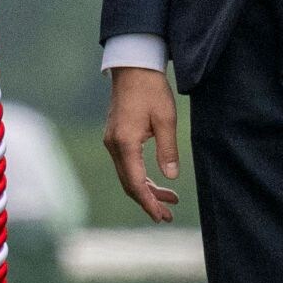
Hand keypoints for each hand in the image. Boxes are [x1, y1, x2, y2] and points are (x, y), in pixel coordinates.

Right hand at [104, 64, 180, 222]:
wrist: (133, 67)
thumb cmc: (151, 90)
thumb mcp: (166, 119)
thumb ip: (168, 150)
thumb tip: (170, 177)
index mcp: (125, 143)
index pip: (136, 183)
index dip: (149, 202)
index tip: (162, 216)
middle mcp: (113, 145)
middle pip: (129, 183)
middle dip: (148, 201)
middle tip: (168, 215)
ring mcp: (112, 141)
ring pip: (127, 175)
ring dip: (146, 189)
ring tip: (170, 199)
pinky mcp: (116, 136)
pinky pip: (126, 164)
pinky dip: (140, 176)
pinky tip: (156, 181)